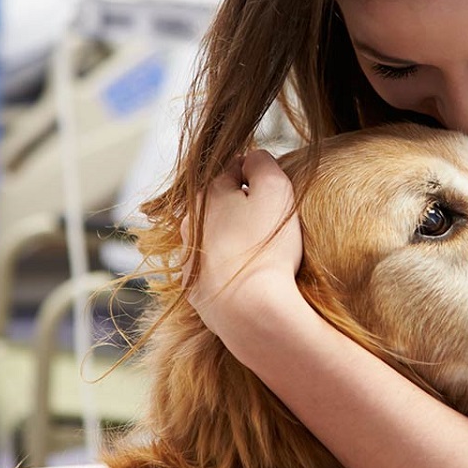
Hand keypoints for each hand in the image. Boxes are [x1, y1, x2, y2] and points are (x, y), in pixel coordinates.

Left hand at [184, 149, 303, 335]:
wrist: (250, 311)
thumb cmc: (266, 247)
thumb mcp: (275, 189)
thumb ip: (262, 162)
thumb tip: (252, 156)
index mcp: (207, 194)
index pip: (235, 169)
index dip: (259, 176)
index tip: (277, 191)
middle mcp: (190, 224)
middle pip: (221, 204)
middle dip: (243, 207)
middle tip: (273, 223)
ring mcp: (190, 260)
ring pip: (215, 238)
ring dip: (234, 239)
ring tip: (262, 253)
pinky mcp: (196, 291)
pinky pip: (214, 271)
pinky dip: (229, 270)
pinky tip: (249, 278)